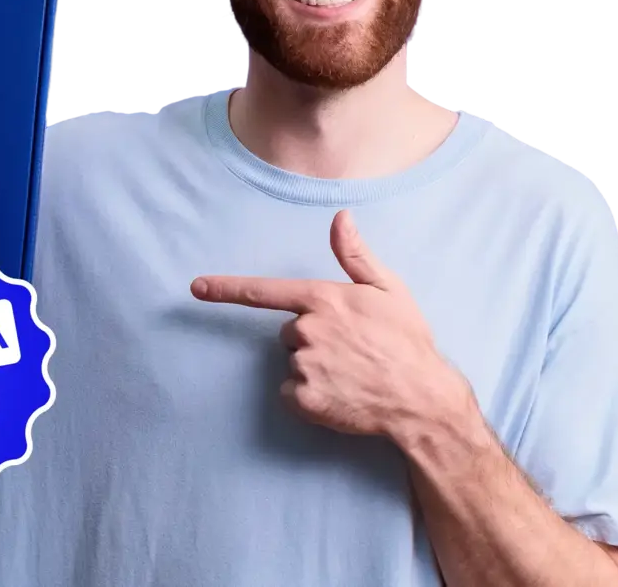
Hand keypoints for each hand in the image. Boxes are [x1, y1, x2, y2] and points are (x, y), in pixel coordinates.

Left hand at [191, 210, 475, 441]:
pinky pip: (292, 393)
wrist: (422, 398)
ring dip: (313, 367)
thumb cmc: (407, 341)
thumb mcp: (389, 290)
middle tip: (349, 348)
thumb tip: (340, 217)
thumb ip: (356, 255)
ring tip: (350, 372)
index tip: (196, 287)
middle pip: (288, 331)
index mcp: (323, 299)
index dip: (225, 288)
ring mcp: (305, 367)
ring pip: (292, 362)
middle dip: (311, 337)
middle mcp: (307, 331)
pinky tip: (340, 394)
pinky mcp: (306, 400)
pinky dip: (310, 396)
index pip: (263, 291)